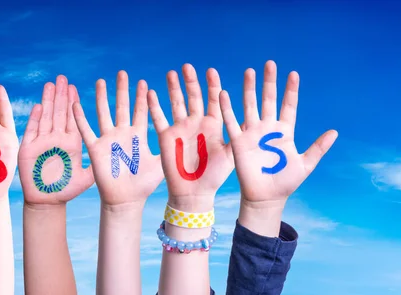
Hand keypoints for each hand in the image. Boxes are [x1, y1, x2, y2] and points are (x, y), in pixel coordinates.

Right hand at [18, 75, 93, 205]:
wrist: (47, 202)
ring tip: (50, 84)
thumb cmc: (67, 190)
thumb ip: (98, 165)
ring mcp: (42, 142)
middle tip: (62, 78)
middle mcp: (57, 139)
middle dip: (61, 95)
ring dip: (48, 101)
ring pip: (46, 117)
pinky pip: (32, 131)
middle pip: (59, 113)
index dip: (73, 102)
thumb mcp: (87, 178)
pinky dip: (36, 119)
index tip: (74, 87)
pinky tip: (39, 106)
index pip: (73, 118)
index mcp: (71, 143)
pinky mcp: (29, 149)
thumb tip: (116, 156)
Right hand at [72, 71, 163, 206]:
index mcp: (138, 136)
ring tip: (101, 81)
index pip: (140, 111)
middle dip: (123, 90)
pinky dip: (80, 119)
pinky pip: (86, 132)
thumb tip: (191, 139)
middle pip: (122, 107)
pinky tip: (75, 105)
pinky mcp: (96, 150)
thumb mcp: (161, 163)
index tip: (143, 81)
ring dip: (102, 98)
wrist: (126, 200)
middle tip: (122, 72)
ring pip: (104, 113)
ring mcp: (108, 140)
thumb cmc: (144, 184)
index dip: (141, 97)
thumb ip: (170, 148)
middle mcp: (123, 134)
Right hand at [147, 64, 233, 210]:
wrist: (193, 192)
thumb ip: (236, 135)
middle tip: (188, 66)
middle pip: (193, 96)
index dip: (212, 85)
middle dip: (191, 81)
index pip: (213, 99)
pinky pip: (158, 118)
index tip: (211, 70)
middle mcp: (196, 123)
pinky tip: (150, 93)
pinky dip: (154, 106)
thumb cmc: (214, 176)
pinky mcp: (166, 137)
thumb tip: (250, 117)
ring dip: (173, 88)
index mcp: (213, 125)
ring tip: (171, 73)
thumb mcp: (230, 155)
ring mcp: (180, 128)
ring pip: (176, 102)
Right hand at [219, 60, 337, 207]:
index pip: (288, 106)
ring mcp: (252, 134)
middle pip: (268, 100)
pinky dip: (227, 109)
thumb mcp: (305, 164)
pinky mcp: (238, 142)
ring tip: (249, 71)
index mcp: (285, 132)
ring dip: (249, 89)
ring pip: (250, 106)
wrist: (266, 198)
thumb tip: (335, 132)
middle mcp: (268, 129)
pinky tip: (224, 94)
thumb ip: (318, 147)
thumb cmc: (285, 182)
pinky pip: (232, 122)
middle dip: (269, 82)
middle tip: (269, 64)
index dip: (290, 91)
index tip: (293, 74)